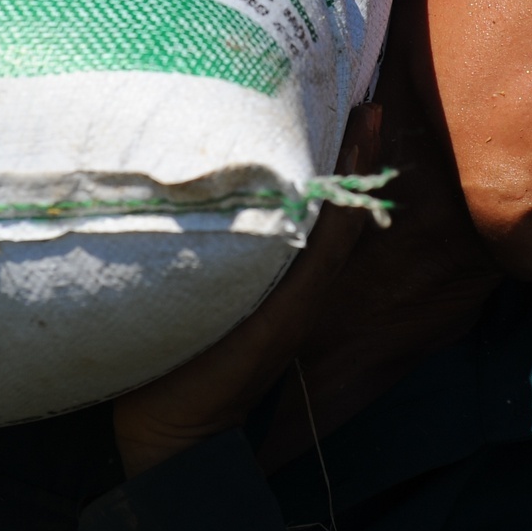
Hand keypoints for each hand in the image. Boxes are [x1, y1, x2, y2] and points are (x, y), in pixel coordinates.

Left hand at [112, 105, 382, 476]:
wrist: (169, 434)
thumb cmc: (168, 363)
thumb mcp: (185, 292)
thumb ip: (195, 249)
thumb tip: (167, 193)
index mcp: (270, 277)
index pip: (307, 206)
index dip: (327, 159)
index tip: (340, 106)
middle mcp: (290, 286)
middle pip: (330, 208)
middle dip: (349, 153)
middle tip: (362, 95)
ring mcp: (291, 302)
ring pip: (333, 227)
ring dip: (352, 174)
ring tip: (365, 119)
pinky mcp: (281, 321)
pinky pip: (319, 261)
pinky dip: (334, 223)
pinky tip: (343, 187)